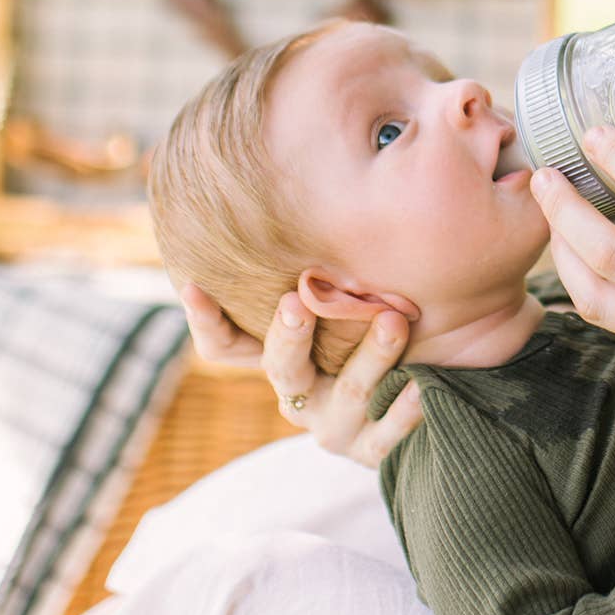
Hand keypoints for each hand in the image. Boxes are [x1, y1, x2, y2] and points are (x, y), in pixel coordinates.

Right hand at [181, 283, 422, 467]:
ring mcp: (333, 426)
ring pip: (345, 394)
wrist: (421, 392)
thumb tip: (308, 162)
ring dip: (369, 356)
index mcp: (278, 358)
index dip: (204, 319)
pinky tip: (421, 383)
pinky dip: (403, 411)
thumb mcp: (341, 298)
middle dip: (289, 335)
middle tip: (298, 301)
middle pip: (282, 369)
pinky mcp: (371, 451)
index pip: (224, 347)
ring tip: (393, 321)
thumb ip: (323, 262)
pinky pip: (386, 437)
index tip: (192, 283)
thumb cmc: (372, 326)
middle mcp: (297, 395)